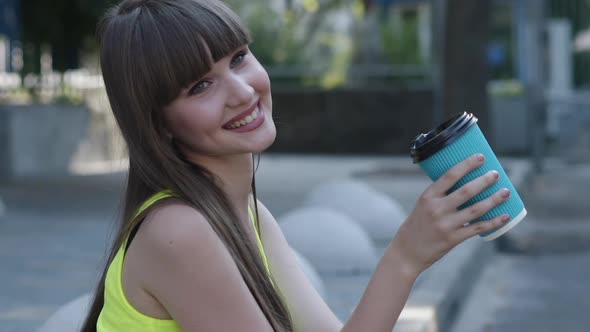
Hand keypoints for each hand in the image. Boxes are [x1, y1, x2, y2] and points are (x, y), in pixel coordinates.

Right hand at [391, 153, 510, 275]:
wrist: (407, 252)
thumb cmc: (417, 226)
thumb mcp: (423, 206)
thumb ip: (441, 197)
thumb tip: (468, 186)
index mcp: (428, 197)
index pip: (450, 175)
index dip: (467, 165)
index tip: (481, 157)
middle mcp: (437, 209)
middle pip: (466, 191)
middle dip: (484, 180)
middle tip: (496, 174)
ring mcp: (445, 224)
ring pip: (476, 209)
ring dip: (494, 199)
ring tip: (506, 192)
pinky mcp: (453, 239)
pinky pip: (477, 228)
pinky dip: (493, 222)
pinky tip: (505, 216)